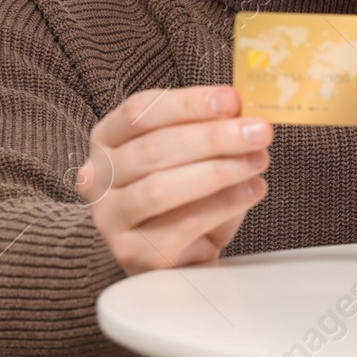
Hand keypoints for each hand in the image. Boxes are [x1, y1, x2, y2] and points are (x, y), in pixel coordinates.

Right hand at [77, 85, 271, 274]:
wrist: (179, 256)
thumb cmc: (186, 196)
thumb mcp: (192, 155)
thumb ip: (209, 130)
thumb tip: (245, 113)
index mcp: (106, 140)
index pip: (139, 111)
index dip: (188, 103)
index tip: (232, 100)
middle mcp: (97, 178)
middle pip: (153, 148)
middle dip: (213, 137)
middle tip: (259, 131)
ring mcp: (110, 219)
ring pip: (161, 188)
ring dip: (218, 170)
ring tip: (258, 161)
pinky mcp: (134, 254)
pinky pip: (181, 225)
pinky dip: (223, 204)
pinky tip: (252, 191)